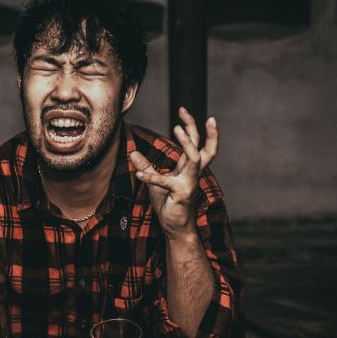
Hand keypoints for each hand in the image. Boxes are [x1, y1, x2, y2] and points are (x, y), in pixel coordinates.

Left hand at [129, 107, 217, 237]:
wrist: (175, 227)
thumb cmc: (169, 204)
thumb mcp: (154, 182)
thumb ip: (146, 166)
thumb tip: (133, 152)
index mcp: (189, 168)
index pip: (196, 142)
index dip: (192, 126)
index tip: (183, 110)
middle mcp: (193, 173)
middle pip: (204, 146)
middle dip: (197, 128)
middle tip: (184, 111)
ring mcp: (189, 183)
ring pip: (196, 158)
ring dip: (187, 143)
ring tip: (176, 129)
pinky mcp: (181, 194)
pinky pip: (166, 182)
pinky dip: (152, 177)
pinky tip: (139, 175)